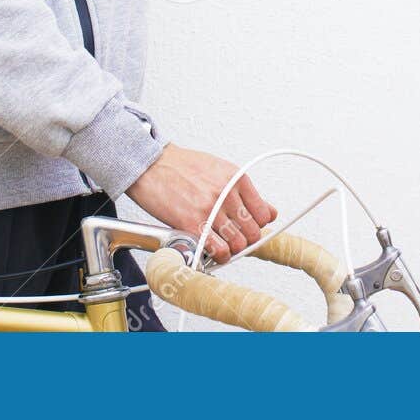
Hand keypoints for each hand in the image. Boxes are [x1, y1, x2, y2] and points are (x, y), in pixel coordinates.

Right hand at [126, 144, 276, 262]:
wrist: (150, 164)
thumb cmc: (181, 167)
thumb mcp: (220, 170)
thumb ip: (245, 192)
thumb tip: (269, 212)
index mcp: (236, 178)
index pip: (263, 214)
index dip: (257, 226)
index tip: (249, 229)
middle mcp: (226, 193)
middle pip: (252, 231)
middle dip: (246, 240)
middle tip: (234, 240)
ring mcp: (210, 208)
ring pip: (237, 243)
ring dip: (232, 249)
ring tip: (222, 246)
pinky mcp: (192, 222)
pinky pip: (217, 249)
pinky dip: (218, 255)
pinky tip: (213, 251)